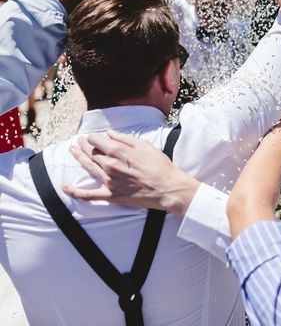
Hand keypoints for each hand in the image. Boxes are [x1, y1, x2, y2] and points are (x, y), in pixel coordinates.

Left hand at [64, 130, 199, 216]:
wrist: (168, 188)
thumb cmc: (160, 166)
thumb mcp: (146, 146)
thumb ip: (126, 139)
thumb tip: (110, 134)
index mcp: (118, 152)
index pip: (97, 140)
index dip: (93, 137)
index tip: (92, 135)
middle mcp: (110, 165)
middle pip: (91, 153)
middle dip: (84, 145)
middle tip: (79, 141)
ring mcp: (109, 181)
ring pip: (88, 167)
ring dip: (78, 158)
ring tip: (72, 151)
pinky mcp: (111, 195)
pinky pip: (89, 195)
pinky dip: (75, 192)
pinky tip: (64, 187)